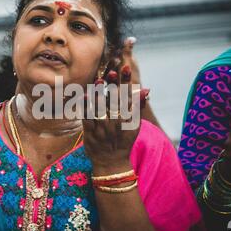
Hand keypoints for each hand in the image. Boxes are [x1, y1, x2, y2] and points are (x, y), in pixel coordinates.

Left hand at [83, 40, 145, 174]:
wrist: (112, 163)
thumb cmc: (124, 141)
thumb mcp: (134, 125)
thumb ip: (138, 106)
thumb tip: (146, 89)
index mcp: (127, 118)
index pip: (127, 96)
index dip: (126, 81)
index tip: (125, 68)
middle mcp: (115, 122)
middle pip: (114, 100)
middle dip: (113, 86)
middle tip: (111, 72)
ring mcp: (102, 127)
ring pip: (101, 108)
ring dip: (100, 94)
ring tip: (99, 81)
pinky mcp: (90, 132)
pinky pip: (87, 117)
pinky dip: (86, 107)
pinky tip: (85, 96)